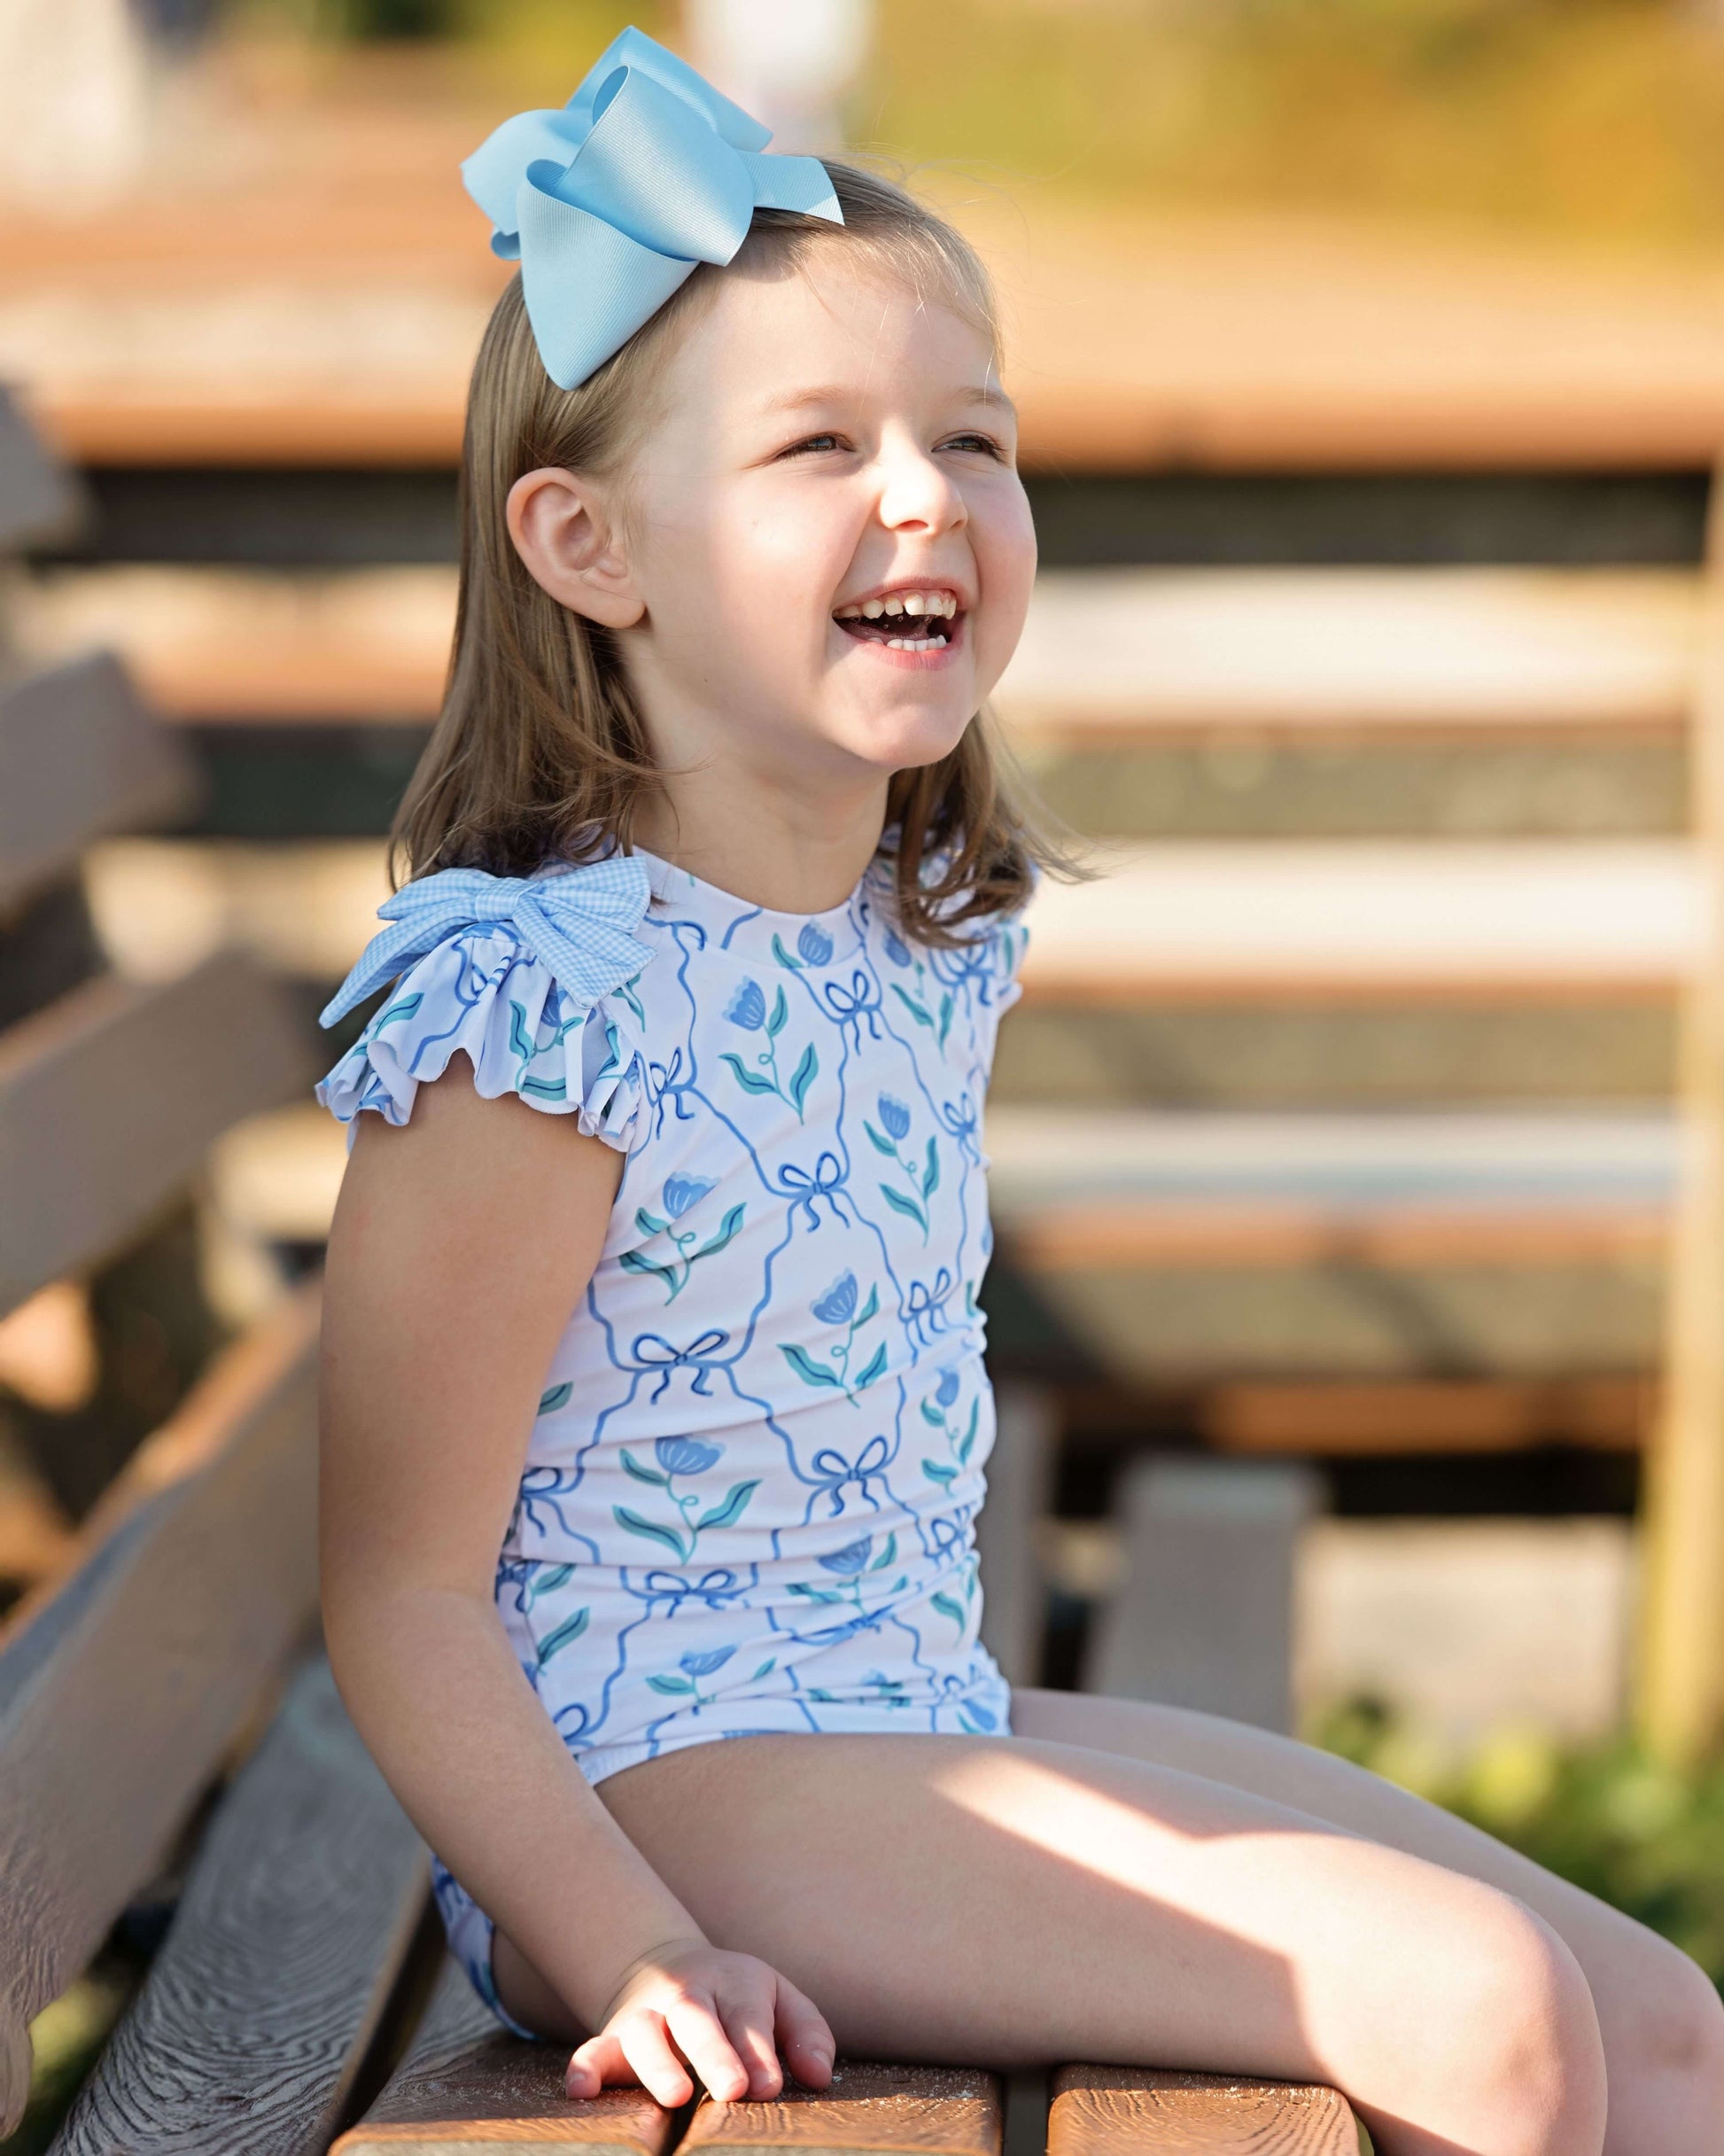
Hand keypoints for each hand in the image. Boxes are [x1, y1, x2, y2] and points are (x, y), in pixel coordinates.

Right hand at [566, 1935, 834, 2105]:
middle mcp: (686, 1997)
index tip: (768, 2086)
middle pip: (697, 2018)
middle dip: (715, 2053)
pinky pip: (591, 2049)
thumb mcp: (779, 1999)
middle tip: (733, 2090)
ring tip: (676, 2097)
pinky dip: (584, 2067)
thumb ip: (806, 2034)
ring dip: (658, 2064)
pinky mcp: (611, 2040)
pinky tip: (582, 2091)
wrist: (666, 1969)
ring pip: (645, 2033)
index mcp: (733, 1984)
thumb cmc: (737, 1999)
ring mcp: (646, 2016)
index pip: (747, 2014)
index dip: (758, 2050)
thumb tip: (819, 2078)